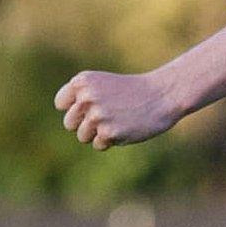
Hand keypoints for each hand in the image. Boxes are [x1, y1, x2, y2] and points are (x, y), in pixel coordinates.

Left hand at [54, 69, 183, 149]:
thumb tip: (70, 123)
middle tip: (109, 114)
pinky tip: (126, 127)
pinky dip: (112, 140)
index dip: (77, 107)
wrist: (163, 95)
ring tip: (119, 120)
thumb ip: (81, 98)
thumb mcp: (103, 85)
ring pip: (82, 136)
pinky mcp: (109, 132)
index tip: (96, 103)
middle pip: (69, 123)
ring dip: (99, 133)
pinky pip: (98, 145)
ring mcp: (97, 116)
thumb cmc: (132, 91)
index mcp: (83, 81)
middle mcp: (87, 97)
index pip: (61, 104)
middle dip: (86, 123)